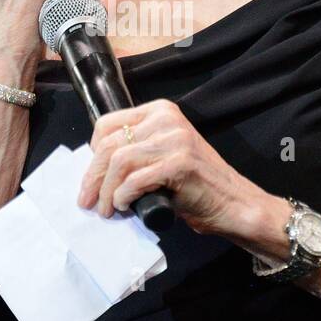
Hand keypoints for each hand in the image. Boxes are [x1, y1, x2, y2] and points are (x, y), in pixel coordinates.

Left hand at [76, 99, 257, 238]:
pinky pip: (136, 179)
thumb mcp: (162, 155)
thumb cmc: (195, 184)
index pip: (108, 123)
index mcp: (160, 111)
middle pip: (109, 144)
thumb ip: (137, 150)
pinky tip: (125, 206)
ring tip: (107, 209)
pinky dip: (123, 196)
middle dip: (93, 176)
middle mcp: (167, 119)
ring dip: (107, 191)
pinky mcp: (180, 163)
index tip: (90, 176)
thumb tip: (95, 167)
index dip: (92, 152)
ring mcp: (175, 139)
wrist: (232, 202)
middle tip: (88, 200)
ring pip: (119, 162)